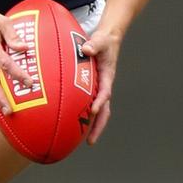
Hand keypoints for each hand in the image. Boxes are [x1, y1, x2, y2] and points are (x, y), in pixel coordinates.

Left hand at [81, 28, 121, 144]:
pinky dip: (85, 116)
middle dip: (98, 126)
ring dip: (93, 126)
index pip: (105, 92)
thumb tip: (86, 48)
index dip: (100, 101)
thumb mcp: (100, 40)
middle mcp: (104, 86)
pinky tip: (74, 126)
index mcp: (107, 76)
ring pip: (99, 112)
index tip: (94, 110)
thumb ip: (94, 44)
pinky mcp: (93, 89)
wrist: (107, 41)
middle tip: (90, 142)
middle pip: (104, 110)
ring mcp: (99, 89)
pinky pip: (89, 105)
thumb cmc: (103, 41)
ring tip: (85, 141)